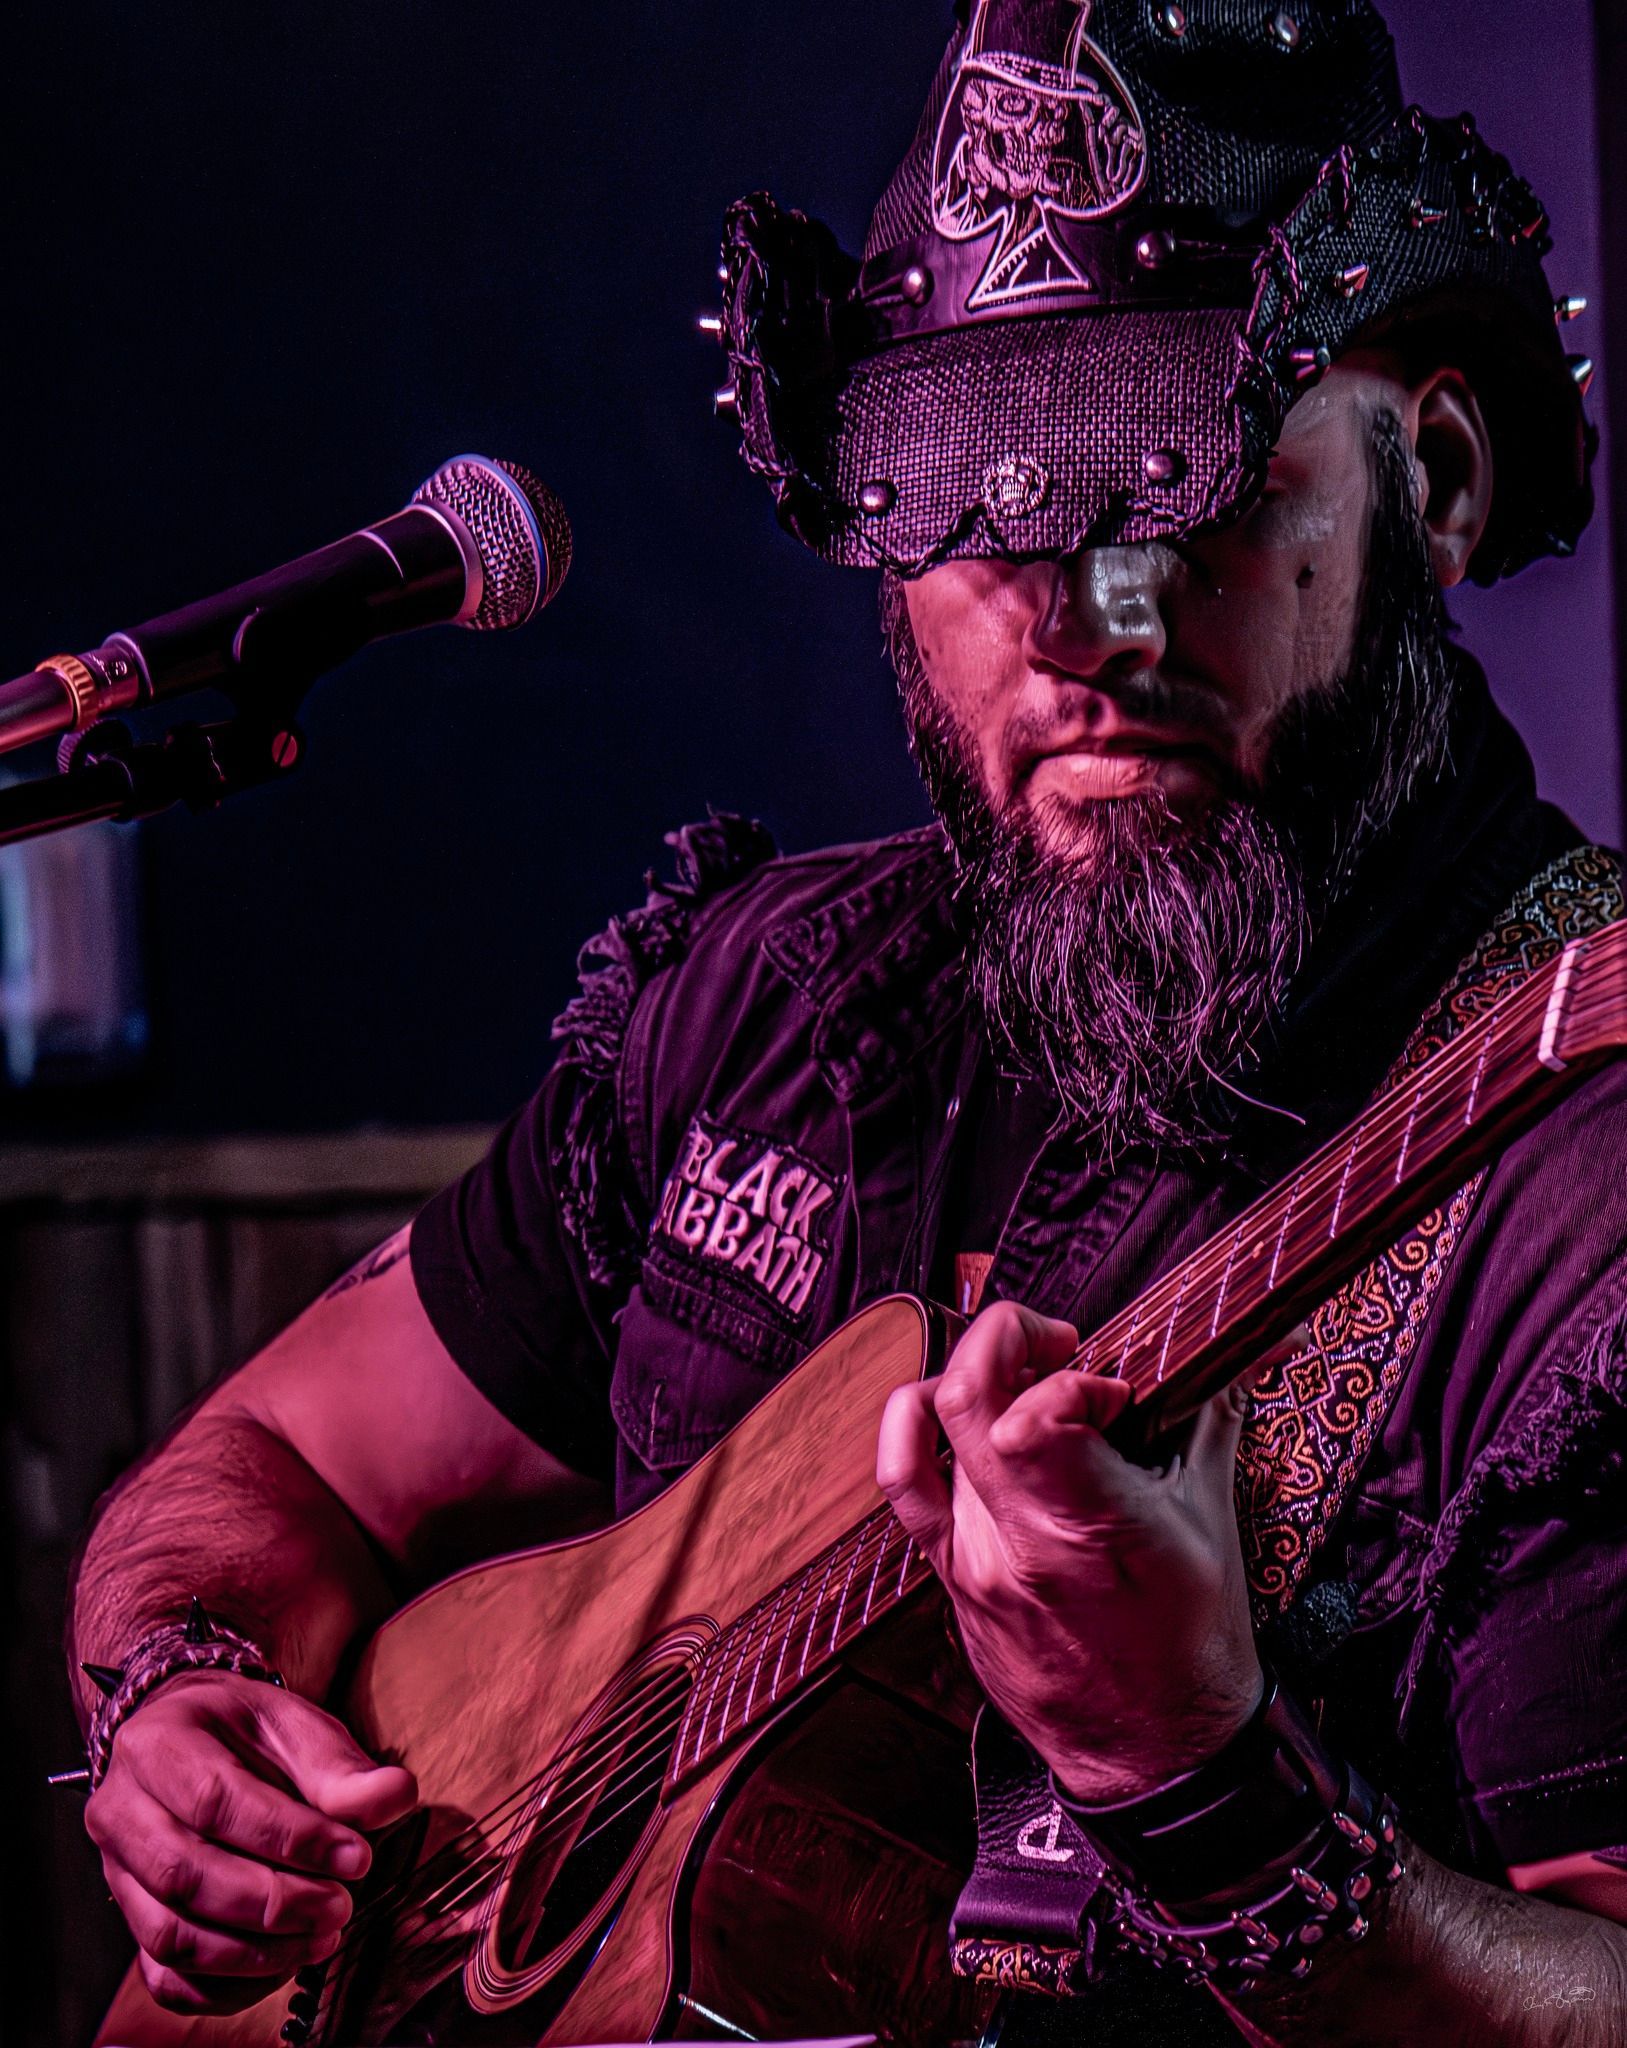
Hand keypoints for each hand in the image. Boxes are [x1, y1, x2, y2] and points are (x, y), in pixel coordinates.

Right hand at [85, 1669, 416, 2014]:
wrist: (191, 1737)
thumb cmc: (242, 1732)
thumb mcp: (294, 1724)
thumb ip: (342, 1767)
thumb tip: (393, 1797)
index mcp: (157, 1744)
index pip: (217, 1802)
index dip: (290, 1839)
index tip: (355, 1857)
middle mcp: (120, 1810)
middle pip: (187, 1875)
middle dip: (275, 1902)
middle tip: (340, 1904)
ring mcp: (117, 1871)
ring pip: (172, 1934)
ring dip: (255, 1950)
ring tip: (322, 1934)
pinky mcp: (130, 1919)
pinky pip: (165, 1975)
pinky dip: (226, 1984)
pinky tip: (283, 1960)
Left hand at [877, 1301, 1262, 1803]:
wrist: (1152, 1751)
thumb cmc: (1192, 1642)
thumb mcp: (1213, 1517)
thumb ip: (1216, 1411)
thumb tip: (1261, 1339)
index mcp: (1095, 1527)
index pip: (1035, 1418)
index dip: (1070, 1379)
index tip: (1109, 1388)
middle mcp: (1019, 1541)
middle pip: (966, 1398)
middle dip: (1008, 1336)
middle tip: (1056, 1341)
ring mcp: (973, 1559)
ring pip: (936, 1426)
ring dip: (979, 1378)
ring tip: (1020, 1377)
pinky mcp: (948, 1575)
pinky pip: (903, 1480)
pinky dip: (913, 1423)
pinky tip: (944, 1405)